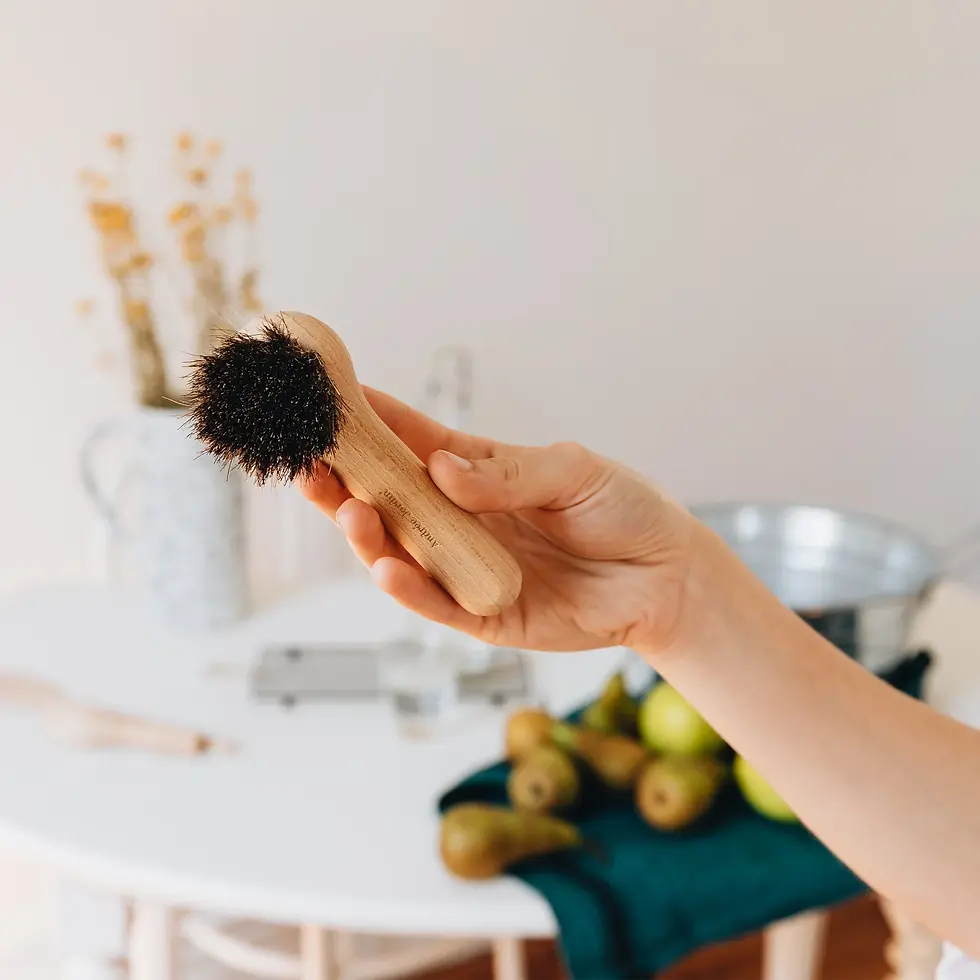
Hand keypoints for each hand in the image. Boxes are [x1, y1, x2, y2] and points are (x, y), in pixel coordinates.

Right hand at [301, 388, 701, 653]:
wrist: (668, 577)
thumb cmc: (625, 511)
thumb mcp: (572, 473)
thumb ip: (507, 474)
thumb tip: (441, 470)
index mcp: (479, 474)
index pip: (412, 444)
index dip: (370, 424)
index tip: (327, 403)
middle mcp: (464, 520)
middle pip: (391, 501)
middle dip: (346, 484)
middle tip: (310, 466)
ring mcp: (470, 568)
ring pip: (402, 553)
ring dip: (369, 536)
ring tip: (348, 513)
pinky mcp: (486, 614)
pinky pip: (439, 604)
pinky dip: (410, 589)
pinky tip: (388, 568)